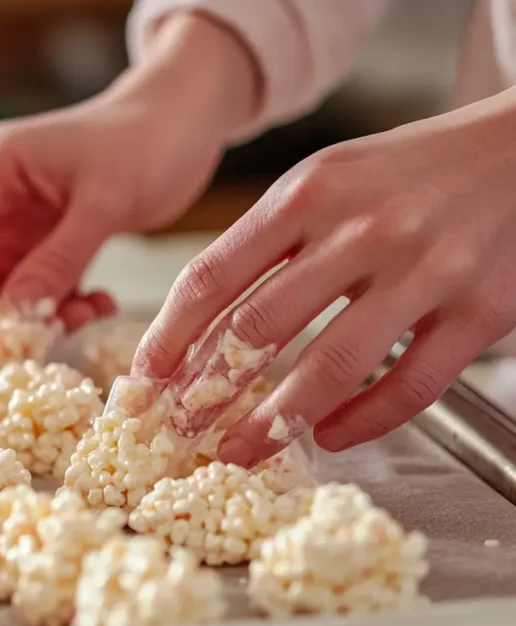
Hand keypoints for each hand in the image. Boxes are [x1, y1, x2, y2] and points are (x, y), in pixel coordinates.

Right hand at [0, 14, 257, 330]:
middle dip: (3, 304)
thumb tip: (18, 312)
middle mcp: (3, 196)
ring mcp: (28, 220)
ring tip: (86, 314)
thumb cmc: (146, 140)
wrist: (187, 124)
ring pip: (12, 283)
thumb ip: (60, 257)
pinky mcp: (56, 239)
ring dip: (42, 310)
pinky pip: (46, 285)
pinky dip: (68, 302)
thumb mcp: (104, 201)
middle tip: (40, 332)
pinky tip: (102, 302)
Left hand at [133, 86, 515, 465]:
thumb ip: (267, 242)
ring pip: (332, 366)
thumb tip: (201, 324)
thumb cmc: (406, 172)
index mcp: (308, 193)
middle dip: (206, 392)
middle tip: (178, 430)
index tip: (144, 378)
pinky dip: (363, 420)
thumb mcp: (324, 180)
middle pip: (259, 329)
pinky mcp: (481, 310)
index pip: (213, 276)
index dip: (168, 337)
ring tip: (238, 453)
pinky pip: (412, 383)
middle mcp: (362, 229)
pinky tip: (329, 437)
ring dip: (274, 422)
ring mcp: (426, 270)